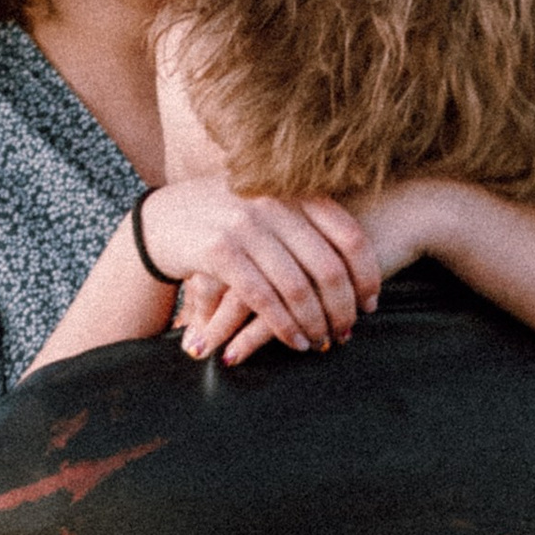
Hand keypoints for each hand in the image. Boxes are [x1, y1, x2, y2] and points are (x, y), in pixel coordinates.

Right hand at [147, 176, 378, 362]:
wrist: (163, 218)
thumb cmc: (226, 217)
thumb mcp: (270, 206)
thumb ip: (307, 220)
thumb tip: (364, 252)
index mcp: (295, 192)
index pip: (349, 236)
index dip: (367, 275)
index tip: (371, 303)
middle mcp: (275, 204)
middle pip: (328, 268)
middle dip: (342, 308)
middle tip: (347, 333)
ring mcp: (246, 225)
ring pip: (297, 288)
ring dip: (315, 323)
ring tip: (322, 343)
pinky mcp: (220, 251)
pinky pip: (263, 299)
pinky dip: (284, 327)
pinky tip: (296, 342)